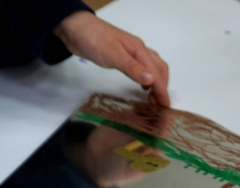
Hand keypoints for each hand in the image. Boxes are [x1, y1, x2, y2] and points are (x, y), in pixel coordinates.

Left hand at [55, 11, 170, 106]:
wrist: (74, 28)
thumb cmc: (93, 39)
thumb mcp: (113, 55)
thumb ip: (132, 68)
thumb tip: (152, 80)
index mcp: (139, 50)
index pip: (156, 73)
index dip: (162, 91)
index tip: (166, 107)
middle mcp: (138, 51)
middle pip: (159, 69)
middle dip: (163, 87)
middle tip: (160, 105)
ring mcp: (131, 53)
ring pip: (152, 68)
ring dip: (156, 83)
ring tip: (153, 99)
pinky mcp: (122, 56)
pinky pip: (142, 69)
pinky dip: (147, 79)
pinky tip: (142, 87)